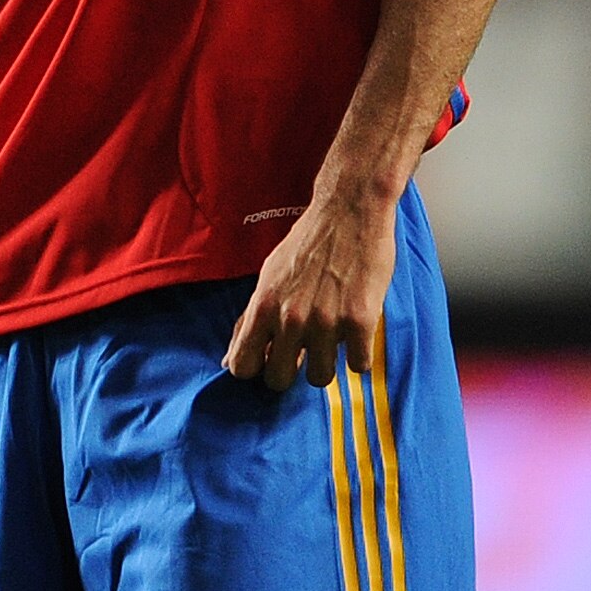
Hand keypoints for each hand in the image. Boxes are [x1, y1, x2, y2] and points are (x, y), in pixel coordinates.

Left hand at [223, 191, 397, 390]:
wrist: (350, 210)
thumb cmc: (308, 243)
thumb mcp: (268, 277)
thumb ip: (250, 320)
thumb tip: (230, 360)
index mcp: (264, 306)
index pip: (242, 366)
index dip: (256, 368)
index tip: (270, 357)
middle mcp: (291, 318)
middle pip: (279, 380)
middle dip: (291, 371)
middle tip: (304, 353)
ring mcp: (326, 321)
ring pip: (320, 378)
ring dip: (327, 363)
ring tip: (332, 338)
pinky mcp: (361, 320)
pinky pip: (358, 366)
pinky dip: (359, 355)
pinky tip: (356, 333)